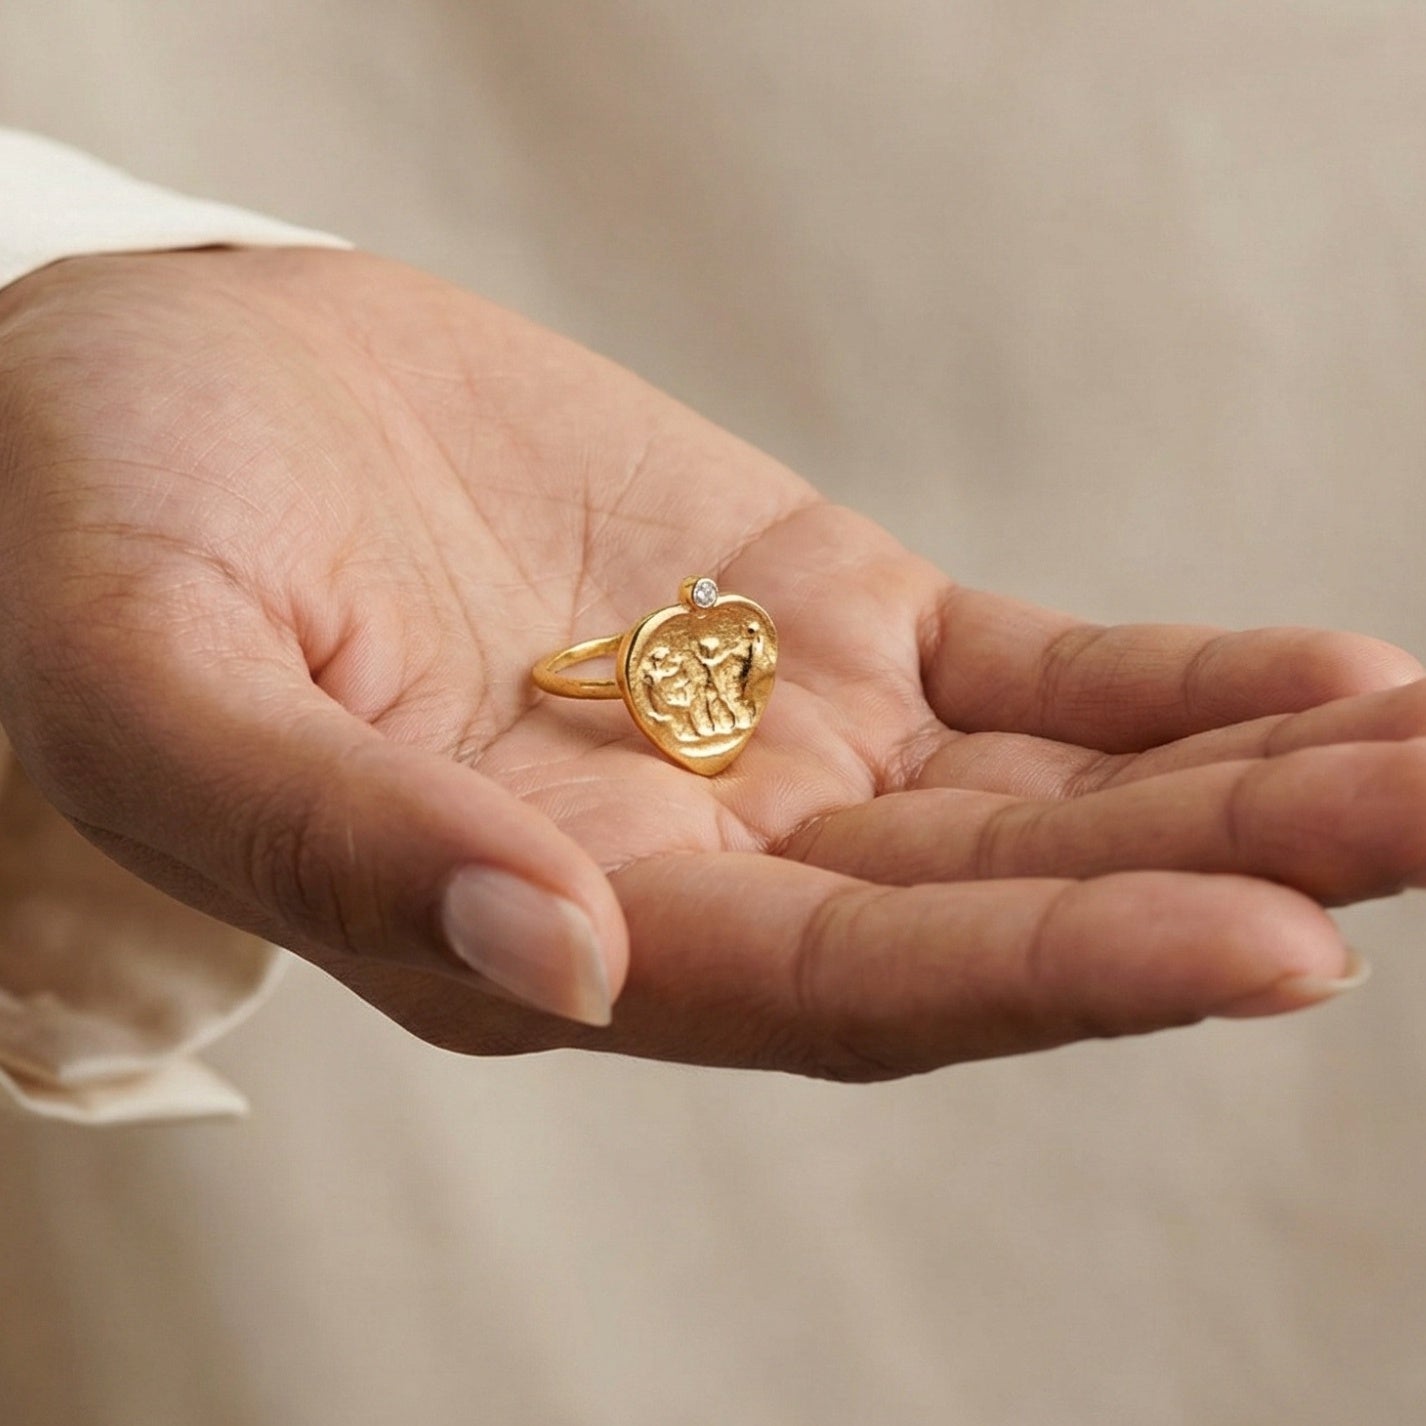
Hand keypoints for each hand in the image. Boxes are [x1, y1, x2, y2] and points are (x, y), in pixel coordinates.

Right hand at [1, 248, 1420, 1079]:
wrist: (163, 403)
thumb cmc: (105, 540)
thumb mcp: (159, 688)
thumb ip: (334, 837)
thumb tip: (551, 961)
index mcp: (541, 935)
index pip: (829, 993)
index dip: (1043, 979)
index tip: (1274, 946)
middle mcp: (687, 872)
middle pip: (992, 915)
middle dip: (1224, 884)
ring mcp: (766, 748)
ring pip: (1049, 805)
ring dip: (1253, 793)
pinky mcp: (808, 619)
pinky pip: (1032, 684)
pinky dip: (1175, 697)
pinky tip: (1332, 687)